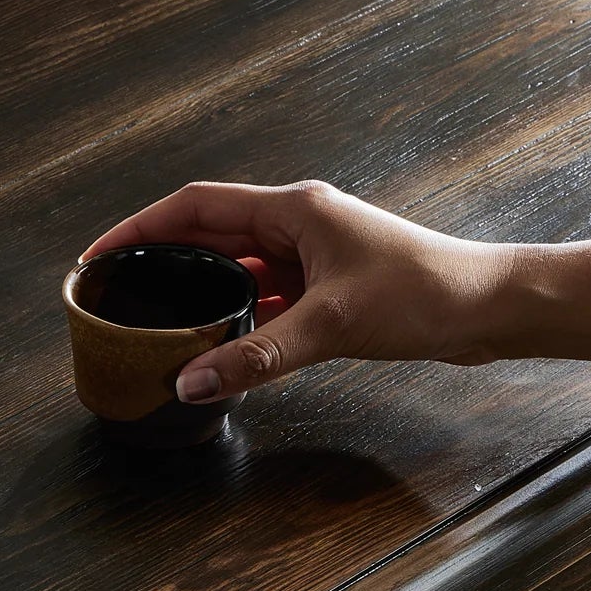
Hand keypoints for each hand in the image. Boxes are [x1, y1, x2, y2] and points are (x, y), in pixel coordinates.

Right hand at [82, 180, 519, 401]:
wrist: (491, 308)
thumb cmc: (426, 295)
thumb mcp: (330, 326)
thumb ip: (255, 356)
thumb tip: (190, 382)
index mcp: (293, 211)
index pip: (196, 207)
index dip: (140, 228)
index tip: (100, 255)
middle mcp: (298, 225)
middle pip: (209, 234)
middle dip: (160, 259)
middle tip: (116, 291)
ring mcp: (313, 256)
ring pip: (237, 269)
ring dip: (198, 290)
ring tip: (155, 320)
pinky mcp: (328, 288)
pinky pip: (265, 296)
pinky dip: (236, 315)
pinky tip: (217, 342)